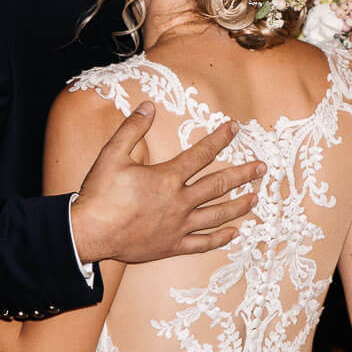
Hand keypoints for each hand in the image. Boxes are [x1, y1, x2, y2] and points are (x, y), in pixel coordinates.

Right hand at [69, 104, 264, 265]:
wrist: (89, 233)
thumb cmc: (100, 194)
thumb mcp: (112, 155)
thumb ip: (132, 129)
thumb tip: (149, 105)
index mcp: (167, 178)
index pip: (201, 154)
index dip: (220, 139)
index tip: (235, 128)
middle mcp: (179, 202)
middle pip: (218, 185)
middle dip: (243, 174)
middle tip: (262, 167)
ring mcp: (178, 226)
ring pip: (216, 215)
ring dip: (238, 206)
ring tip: (255, 198)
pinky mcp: (172, 246)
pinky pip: (202, 243)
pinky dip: (220, 239)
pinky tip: (234, 233)